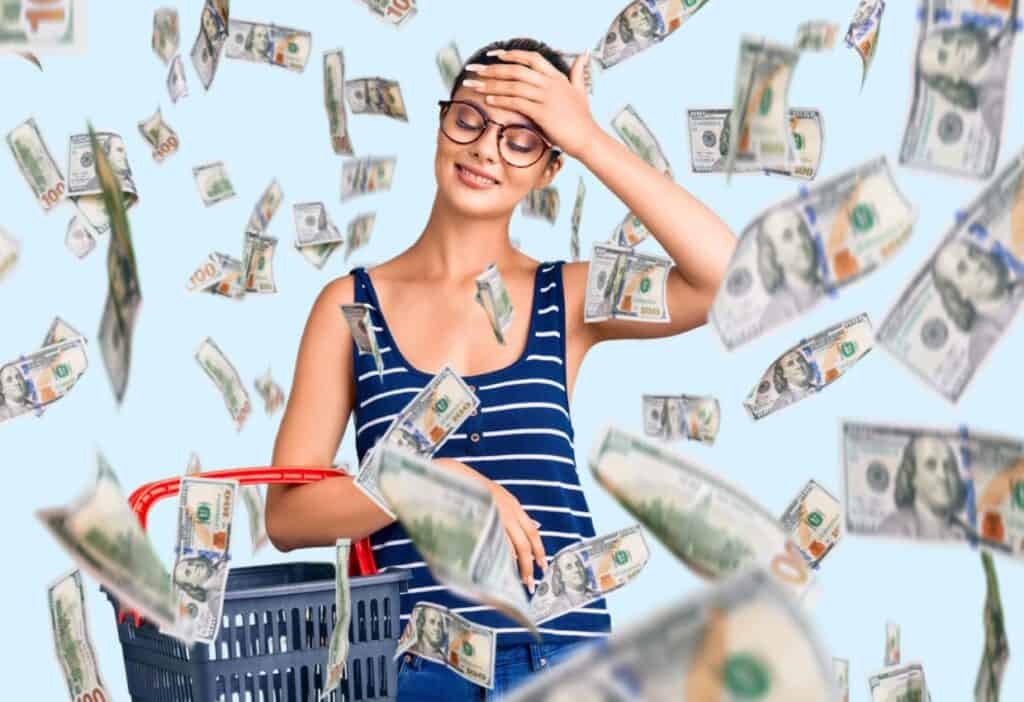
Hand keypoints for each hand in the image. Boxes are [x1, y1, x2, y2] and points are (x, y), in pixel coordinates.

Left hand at [462, 49, 598, 159]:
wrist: (588, 138)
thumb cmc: (582, 118)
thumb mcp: (581, 90)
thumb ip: (578, 72)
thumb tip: (583, 54)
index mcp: (557, 76)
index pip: (531, 58)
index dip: (511, 55)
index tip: (494, 55)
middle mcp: (550, 83)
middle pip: (516, 70)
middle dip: (492, 69)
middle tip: (474, 70)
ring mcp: (546, 97)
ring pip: (513, 85)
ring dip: (491, 85)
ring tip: (475, 86)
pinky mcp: (542, 112)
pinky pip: (517, 102)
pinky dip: (501, 100)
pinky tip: (489, 101)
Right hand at [487, 480, 546, 591]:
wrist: (456, 477)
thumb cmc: (477, 489)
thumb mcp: (501, 497)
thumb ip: (514, 514)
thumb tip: (531, 526)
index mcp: (514, 506)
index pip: (532, 532)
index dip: (539, 550)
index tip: (542, 565)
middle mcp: (507, 513)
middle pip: (524, 544)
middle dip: (529, 565)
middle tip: (530, 581)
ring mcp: (494, 519)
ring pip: (510, 548)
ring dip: (516, 566)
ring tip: (517, 580)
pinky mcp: (480, 524)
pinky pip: (493, 545)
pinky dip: (499, 559)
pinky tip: (500, 569)